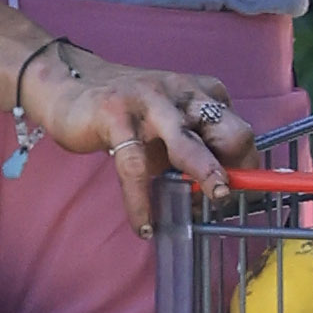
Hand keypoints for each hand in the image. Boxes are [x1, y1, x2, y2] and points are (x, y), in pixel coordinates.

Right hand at [19, 45, 257, 235]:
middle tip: (229, 199)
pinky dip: (141, 201)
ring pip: (187, 144)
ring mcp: (150, 102)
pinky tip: (144, 226)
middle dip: (237, 167)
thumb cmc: (126, 114)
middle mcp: (183, 93)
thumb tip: (220, 193)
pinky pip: (134, 166)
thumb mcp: (169, 125)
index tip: (237, 194)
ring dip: (205, 174)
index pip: (239, 131)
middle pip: (228, 130)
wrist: (68, 86)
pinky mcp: (115, 116)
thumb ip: (195, 148)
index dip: (244, 166)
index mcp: (201, 94)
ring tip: (211, 202)